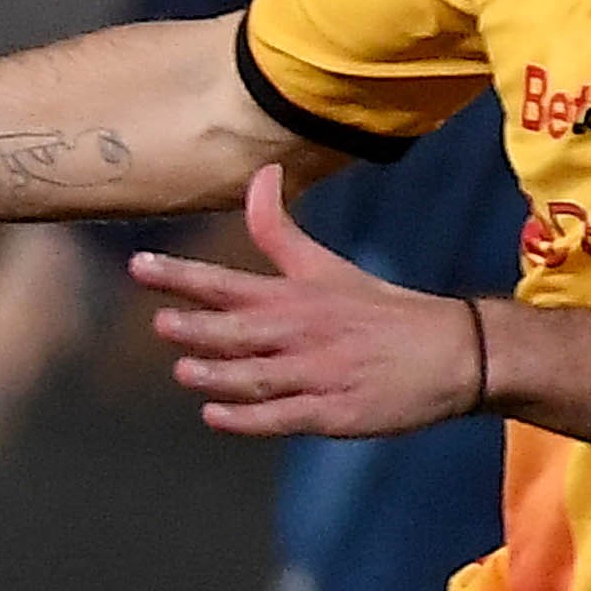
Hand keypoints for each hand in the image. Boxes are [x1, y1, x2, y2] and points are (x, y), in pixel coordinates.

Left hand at [133, 167, 492, 438]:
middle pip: (240, 330)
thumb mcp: (326, 266)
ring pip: (257, 376)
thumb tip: (260, 171)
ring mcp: (317, 375)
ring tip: (185, 371)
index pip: (226, 282)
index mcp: (294, 297)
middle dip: (199, 327)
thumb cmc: (378, 310)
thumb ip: (279, 229)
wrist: (452, 353)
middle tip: (162, 322)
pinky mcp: (331, 414)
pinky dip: (246, 419)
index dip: (180, 275)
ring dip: (218, 374)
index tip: (138, 266)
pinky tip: (215, 415)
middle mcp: (301, 333)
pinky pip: (281, 417)